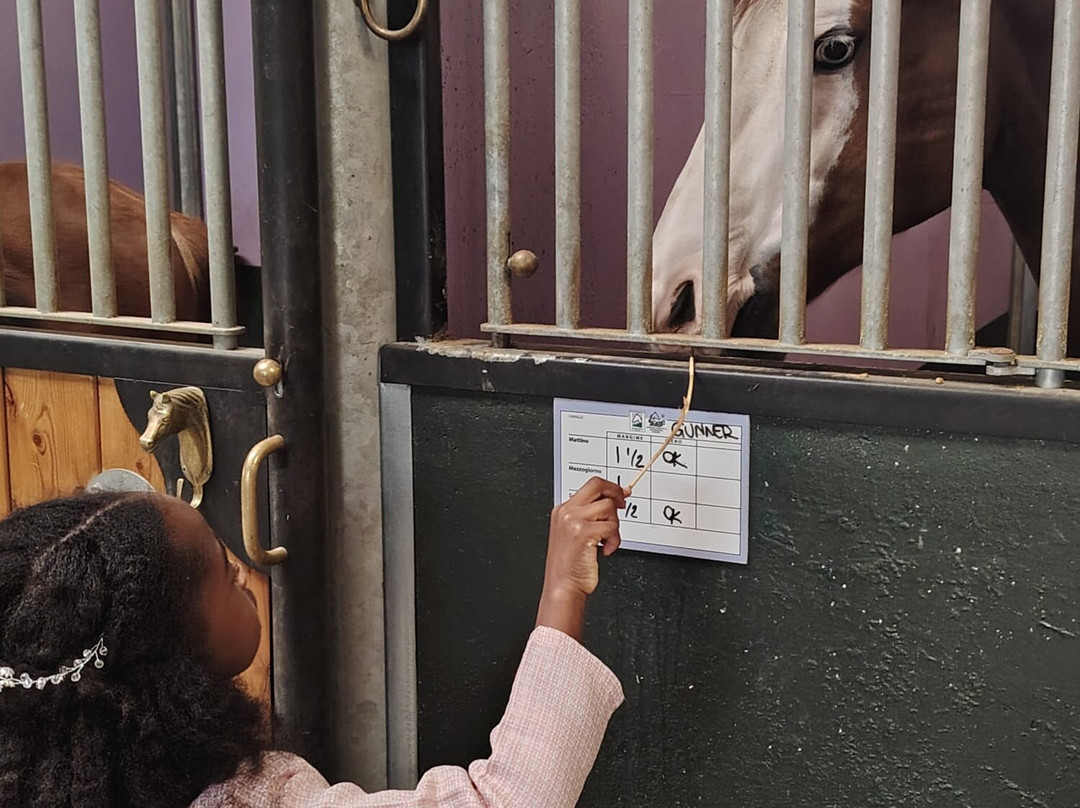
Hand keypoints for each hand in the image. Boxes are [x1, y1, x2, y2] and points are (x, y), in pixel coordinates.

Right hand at [536, 477, 628, 640]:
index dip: (610, 488)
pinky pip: (611, 527)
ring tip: (607, 541)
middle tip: (622, 506)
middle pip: (597, 484)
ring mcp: (573, 520)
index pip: (590, 486)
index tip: (622, 494)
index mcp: (563, 510)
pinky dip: (614, 540)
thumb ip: (592, 515)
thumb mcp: (576, 534)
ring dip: (615, 526)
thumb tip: (616, 498)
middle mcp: (566, 511)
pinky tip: (606, 550)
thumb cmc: (570, 566)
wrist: (562, 587)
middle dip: (615, 493)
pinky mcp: (583, 532)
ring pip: (608, 507)